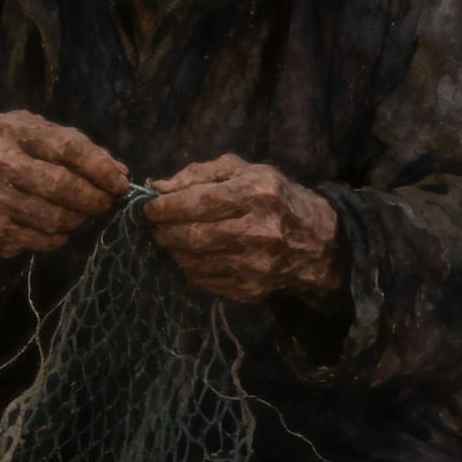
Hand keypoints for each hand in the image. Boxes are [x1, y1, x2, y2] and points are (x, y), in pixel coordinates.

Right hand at [0, 111, 129, 258]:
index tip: (120, 183)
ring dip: (79, 219)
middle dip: (94, 198)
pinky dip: (60, 237)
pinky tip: (61, 229)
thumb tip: (120, 173)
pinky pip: (42, 239)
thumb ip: (79, 149)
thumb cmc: (8, 159)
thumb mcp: (36, 140)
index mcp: (12, 129)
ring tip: (84, 215)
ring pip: (55, 216)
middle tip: (108, 204)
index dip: (100, 167)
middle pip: (62, 184)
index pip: (68, 147)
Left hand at [143, 154, 339, 302]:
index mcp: (257, 193)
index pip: (198, 202)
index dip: (165, 207)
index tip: (148, 208)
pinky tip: (190, 256)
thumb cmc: (271, 196)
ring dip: (173, 251)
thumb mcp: (242, 172)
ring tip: (170, 239)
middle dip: (164, 231)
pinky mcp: (250, 289)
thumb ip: (198, 174)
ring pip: (194, 261)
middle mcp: (259, 230)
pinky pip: (204, 281)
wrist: (312, 240)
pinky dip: (189, 268)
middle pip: (193, 235)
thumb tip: (158, 188)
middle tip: (154, 226)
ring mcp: (255, 264)